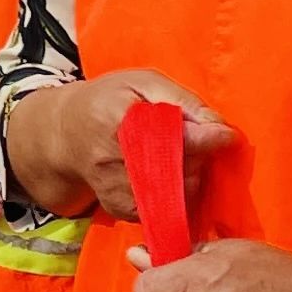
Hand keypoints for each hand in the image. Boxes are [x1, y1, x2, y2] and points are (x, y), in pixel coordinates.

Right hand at [1, 71, 234, 222]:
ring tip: (177, 156)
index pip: (168, 136)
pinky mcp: (120, 210)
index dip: (203, 138)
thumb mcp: (141, 81)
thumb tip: (219, 127)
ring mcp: (115, 190)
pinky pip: (166, 208)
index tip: (226, 135)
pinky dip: (176, 193)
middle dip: (197, 157)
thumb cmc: (109, 100)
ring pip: (176, 194)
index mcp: (116, 119)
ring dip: (189, 177)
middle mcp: (111, 160)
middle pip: (177, 169)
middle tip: (194, 141)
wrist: (64, 134)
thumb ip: (180, 100)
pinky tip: (166, 174)